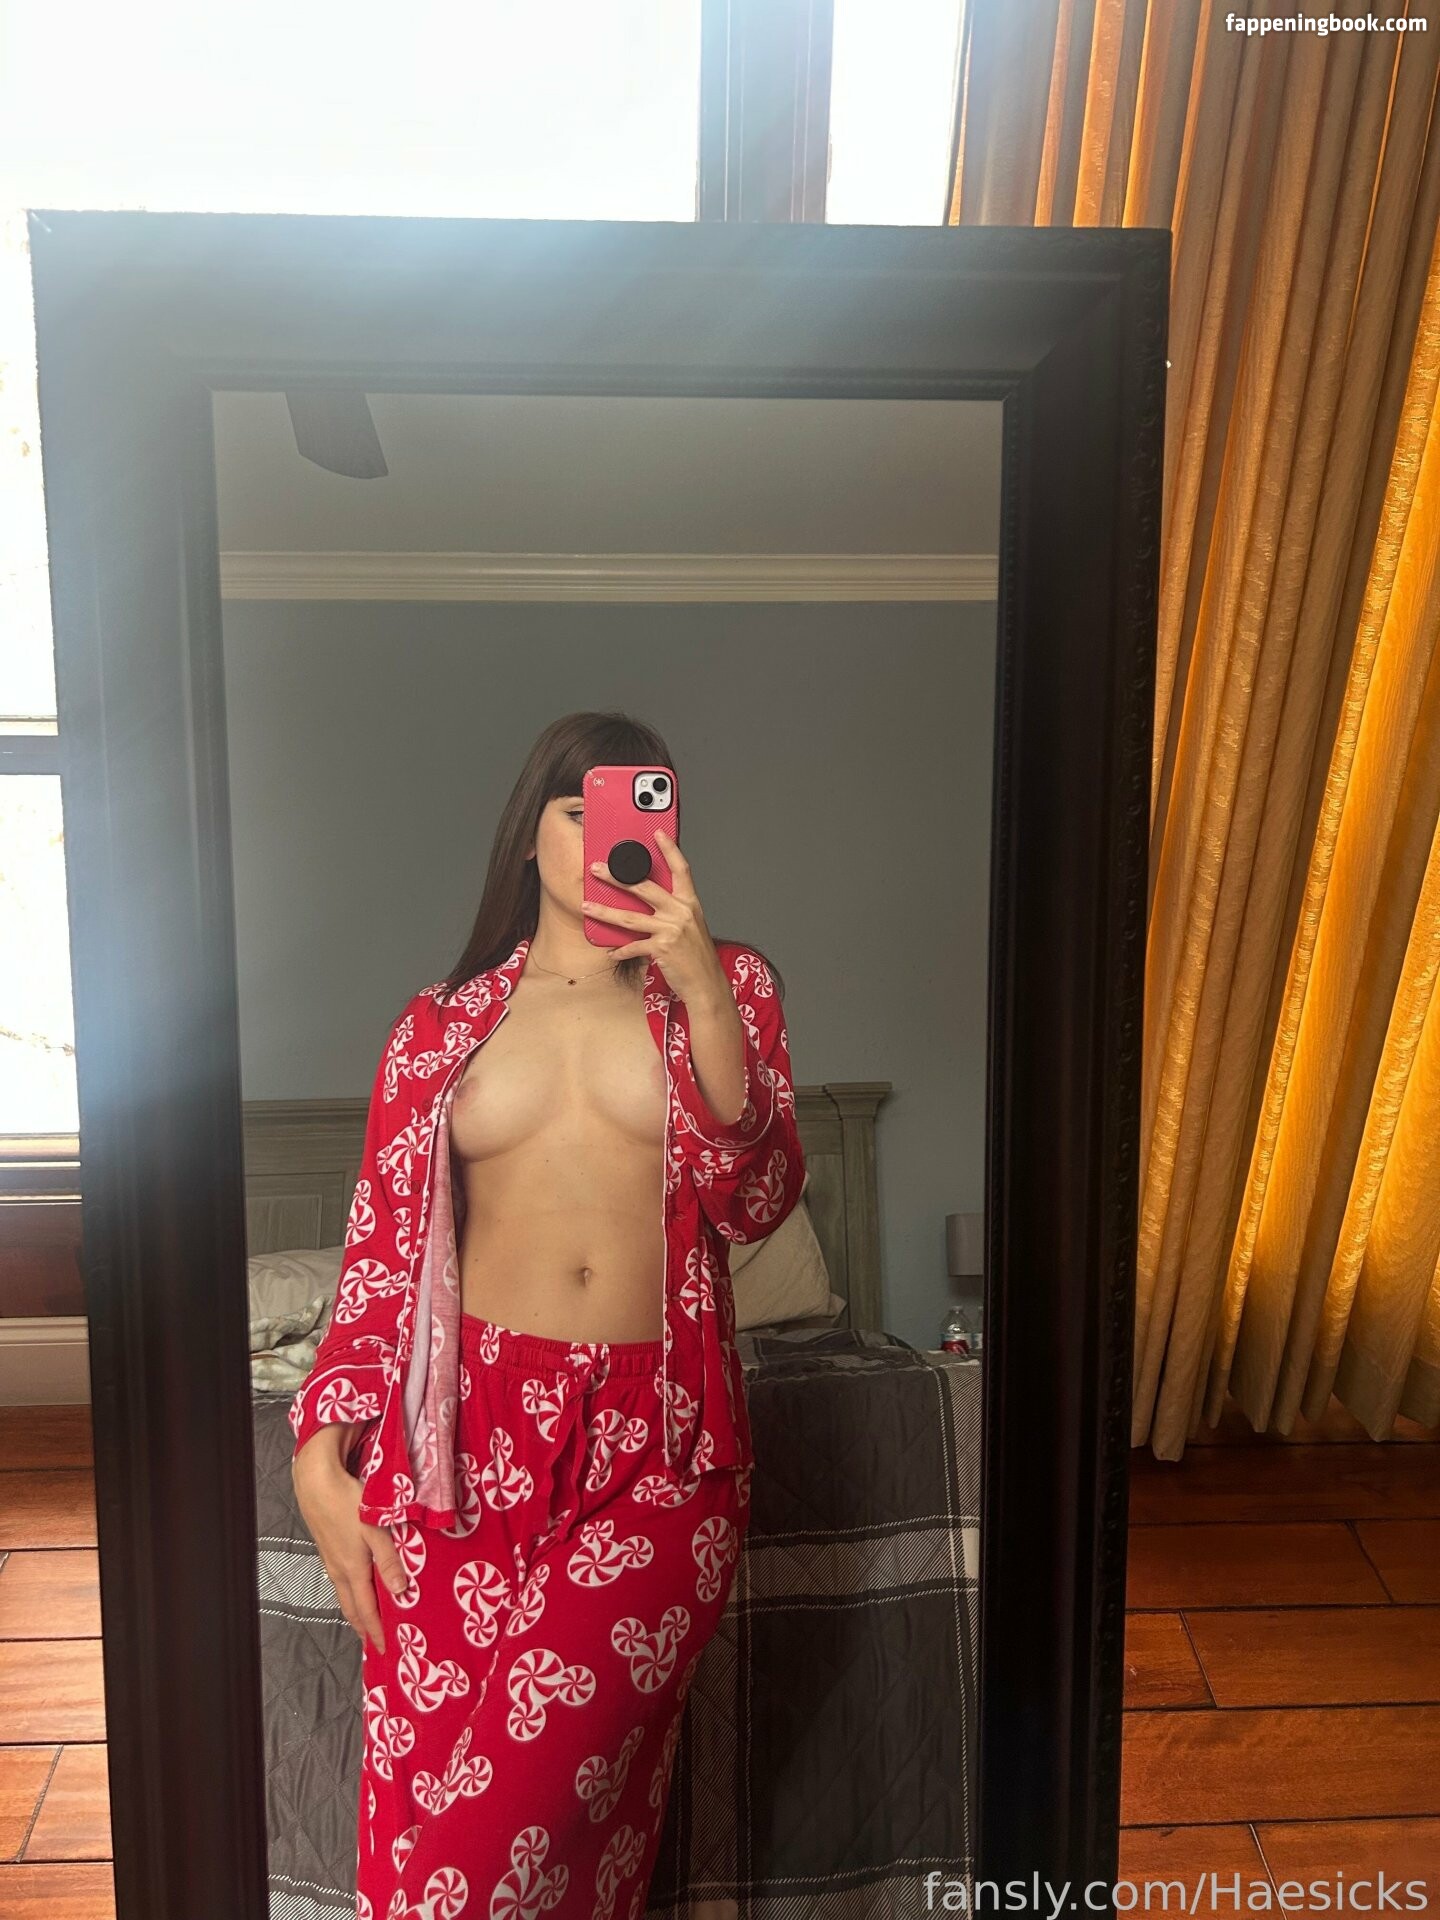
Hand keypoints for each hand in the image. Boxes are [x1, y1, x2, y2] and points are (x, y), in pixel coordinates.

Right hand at [293, 1434, 408, 1653]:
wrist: (316, 1483)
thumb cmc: (348, 1503)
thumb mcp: (376, 1531)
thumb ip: (389, 1561)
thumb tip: (400, 1592)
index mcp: (353, 1571)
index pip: (366, 1612)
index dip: (375, 1633)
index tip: (384, 1651)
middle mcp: (339, 1572)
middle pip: (352, 1610)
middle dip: (364, 1629)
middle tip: (376, 1645)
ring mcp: (332, 1562)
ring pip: (345, 1596)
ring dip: (358, 1613)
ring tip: (369, 1623)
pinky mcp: (329, 1550)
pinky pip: (341, 1582)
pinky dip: (352, 1595)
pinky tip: (360, 1589)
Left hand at [582, 827, 730, 1008]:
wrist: (706, 984)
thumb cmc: (697, 956)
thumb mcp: (691, 926)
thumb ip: (673, 911)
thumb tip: (646, 901)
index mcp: (690, 903)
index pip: (680, 869)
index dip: (669, 849)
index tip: (658, 833)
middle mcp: (681, 912)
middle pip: (644, 888)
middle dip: (617, 877)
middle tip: (597, 869)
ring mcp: (671, 930)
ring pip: (630, 917)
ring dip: (605, 912)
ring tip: (588, 906)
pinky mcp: (662, 948)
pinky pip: (633, 946)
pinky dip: (620, 950)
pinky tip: (610, 951)